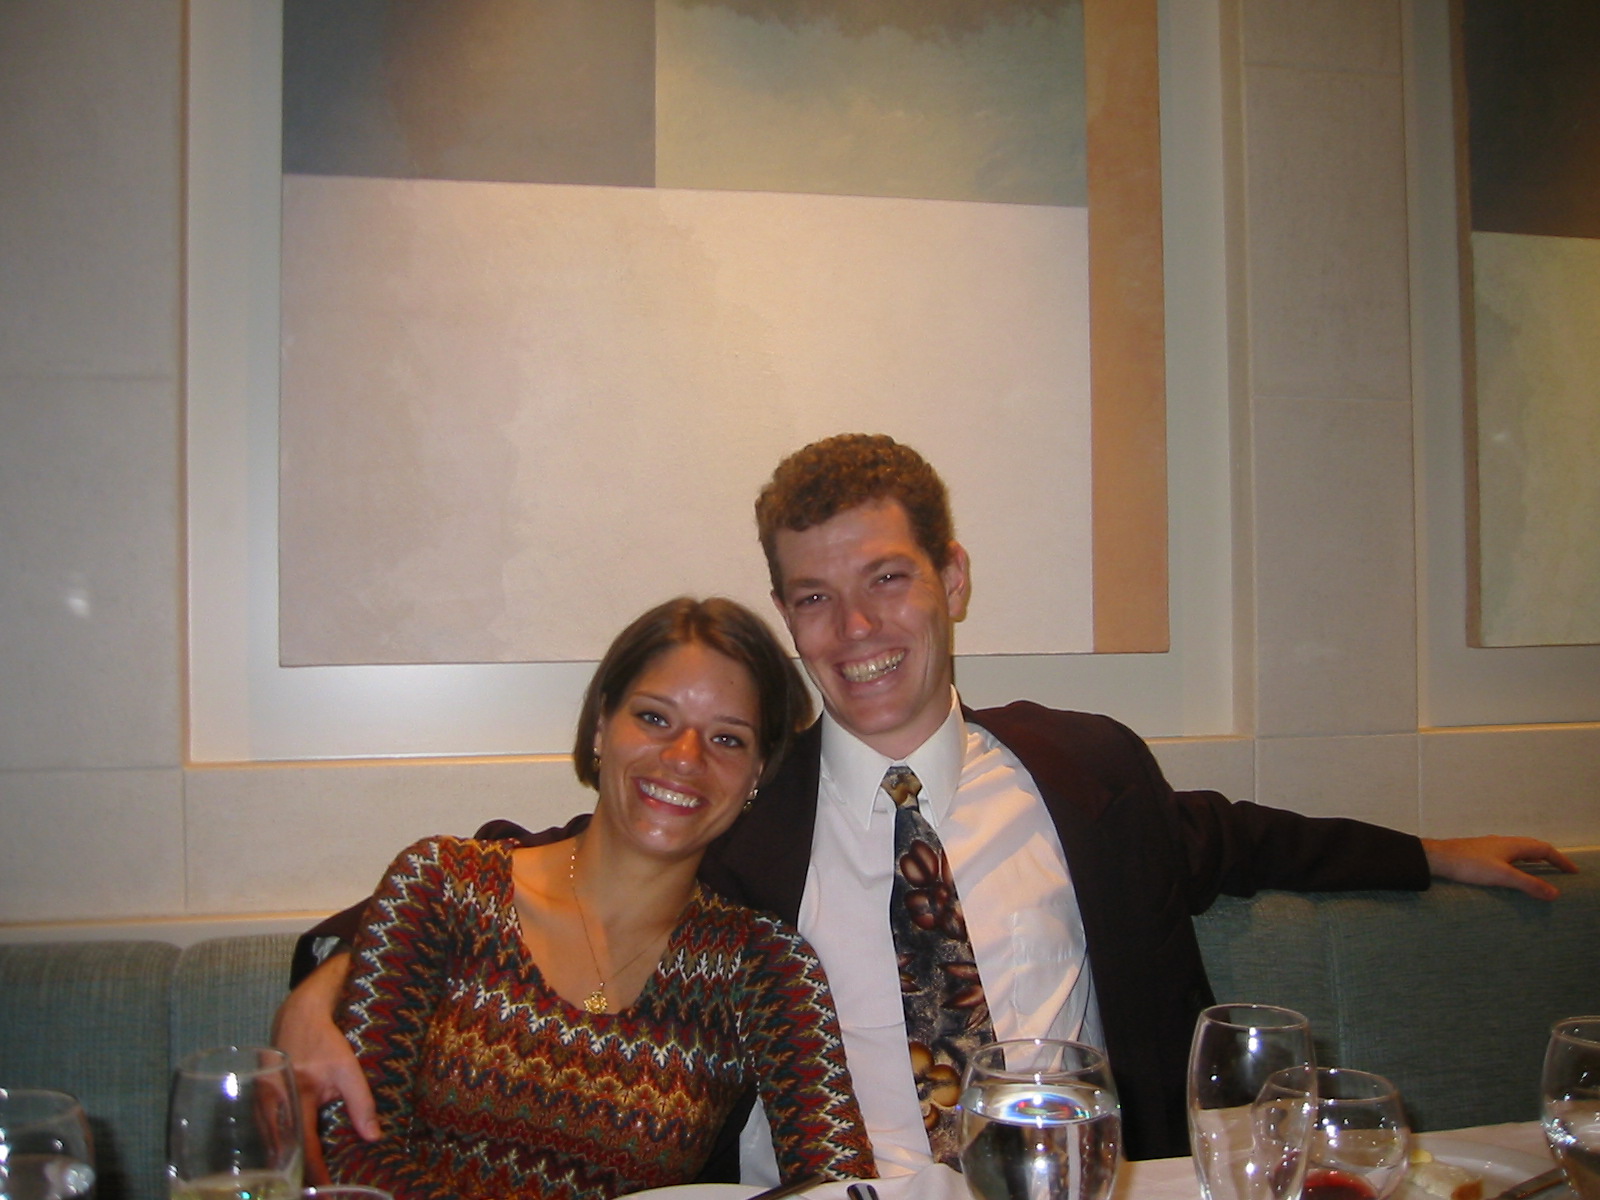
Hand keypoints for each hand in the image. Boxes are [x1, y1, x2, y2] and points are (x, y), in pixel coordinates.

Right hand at [270, 952, 378, 1181]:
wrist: (298, 1015)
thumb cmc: (325, 1041)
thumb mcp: (348, 1068)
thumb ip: (361, 1103)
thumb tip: (373, 1138)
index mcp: (297, 1095)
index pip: (305, 1144)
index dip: (315, 1170)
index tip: (324, 1191)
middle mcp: (274, 1102)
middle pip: (281, 1151)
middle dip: (294, 1175)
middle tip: (309, 1194)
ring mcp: (261, 1101)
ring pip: (269, 1144)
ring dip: (282, 1164)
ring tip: (297, 1185)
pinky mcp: (258, 1100)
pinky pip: (265, 1132)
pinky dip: (275, 1150)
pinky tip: (283, 1162)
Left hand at [1420, 835, 1577, 900]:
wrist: (1436, 858)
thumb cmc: (1468, 864)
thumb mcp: (1501, 876)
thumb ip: (1528, 884)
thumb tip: (1555, 893)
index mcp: (1512, 844)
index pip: (1544, 849)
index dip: (1560, 860)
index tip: (1573, 872)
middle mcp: (1503, 842)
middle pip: (1533, 847)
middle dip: (1549, 858)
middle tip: (1561, 871)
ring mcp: (1490, 847)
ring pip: (1518, 851)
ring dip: (1533, 859)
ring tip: (1541, 871)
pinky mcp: (1479, 853)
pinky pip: (1507, 855)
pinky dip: (1518, 862)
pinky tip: (1511, 872)